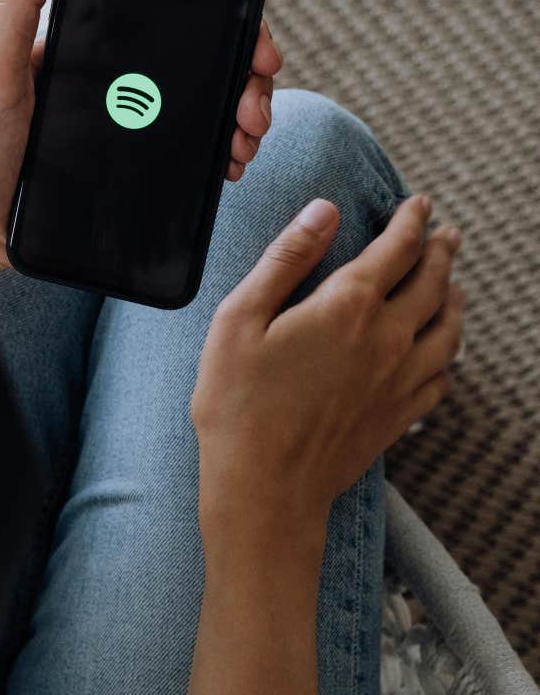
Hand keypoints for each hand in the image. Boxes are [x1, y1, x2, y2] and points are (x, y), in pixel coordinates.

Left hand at [0, 0, 282, 314]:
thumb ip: (18, 3)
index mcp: (88, 52)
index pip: (169, 22)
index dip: (223, 26)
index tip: (253, 43)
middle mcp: (113, 86)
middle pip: (200, 66)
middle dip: (244, 80)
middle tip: (255, 107)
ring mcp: (124, 130)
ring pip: (202, 111)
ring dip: (240, 117)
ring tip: (246, 139)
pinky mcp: (127, 171)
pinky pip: (184, 155)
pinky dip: (216, 154)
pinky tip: (227, 162)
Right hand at [191, 194, 463, 562]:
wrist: (265, 490)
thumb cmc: (239, 406)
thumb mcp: (240, 320)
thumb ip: (285, 260)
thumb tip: (323, 211)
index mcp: (347, 305)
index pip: (396, 248)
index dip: (411, 220)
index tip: (418, 204)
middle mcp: (387, 338)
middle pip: (432, 282)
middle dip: (440, 251)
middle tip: (446, 233)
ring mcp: (399, 381)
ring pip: (449, 329)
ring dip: (454, 298)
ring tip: (453, 285)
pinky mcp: (398, 417)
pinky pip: (442, 378)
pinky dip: (447, 355)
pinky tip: (439, 353)